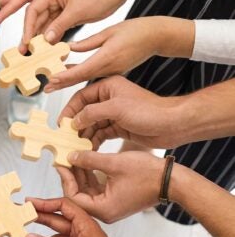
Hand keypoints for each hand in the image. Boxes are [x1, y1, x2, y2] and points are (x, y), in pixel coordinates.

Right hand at [22, 0, 143, 44]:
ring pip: (43, 27)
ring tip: (35, 53)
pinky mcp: (64, 17)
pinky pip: (53, 30)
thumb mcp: (76, 11)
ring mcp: (57, 9)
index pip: (32, 11)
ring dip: (40, 40)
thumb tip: (45, 39)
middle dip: (30, 36)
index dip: (28, 27)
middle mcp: (51, 0)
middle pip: (35, 20)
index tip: (27, 41)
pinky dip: (51, 39)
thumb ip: (59, 25)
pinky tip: (48, 50)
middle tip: (25, 51)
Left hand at [43, 17, 194, 91]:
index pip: (81, 71)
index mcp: (107, 58)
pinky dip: (80, 76)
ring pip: (86, 79)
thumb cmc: (137, 30)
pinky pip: (94, 75)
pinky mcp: (115, 71)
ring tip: (53, 84)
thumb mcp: (109, 32)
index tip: (51, 80)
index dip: (65, 77)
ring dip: (69, 82)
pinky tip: (70, 75)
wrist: (158, 36)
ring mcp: (113, 72)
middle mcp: (109, 69)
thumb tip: (69, 47)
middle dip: (62, 84)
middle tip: (46, 88)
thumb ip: (88, 42)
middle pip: (80, 79)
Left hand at [56, 150, 165, 222]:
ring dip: (80, 174)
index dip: (65, 179)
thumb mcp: (114, 163)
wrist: (173, 181)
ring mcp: (110, 206)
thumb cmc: (149, 174)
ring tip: (72, 156)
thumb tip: (70, 156)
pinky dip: (90, 176)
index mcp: (104, 209)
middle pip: (78, 195)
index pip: (73, 197)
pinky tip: (85, 161)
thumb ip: (89, 160)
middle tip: (63, 158)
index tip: (60, 163)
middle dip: (70, 176)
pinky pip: (96, 189)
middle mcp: (105, 211)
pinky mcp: (115, 199)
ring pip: (86, 191)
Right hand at [60, 76, 187, 148]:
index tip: (61, 124)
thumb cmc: (150, 111)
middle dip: (75, 126)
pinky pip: (101, 134)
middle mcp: (109, 99)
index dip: (69, 111)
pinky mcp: (120, 127)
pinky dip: (94, 141)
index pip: (80, 97)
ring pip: (92, 125)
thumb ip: (92, 113)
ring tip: (76, 147)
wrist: (174, 125)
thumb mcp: (116, 109)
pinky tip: (88, 149)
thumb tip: (74, 121)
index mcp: (107, 87)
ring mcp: (114, 114)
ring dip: (84, 135)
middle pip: (84, 112)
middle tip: (66, 139)